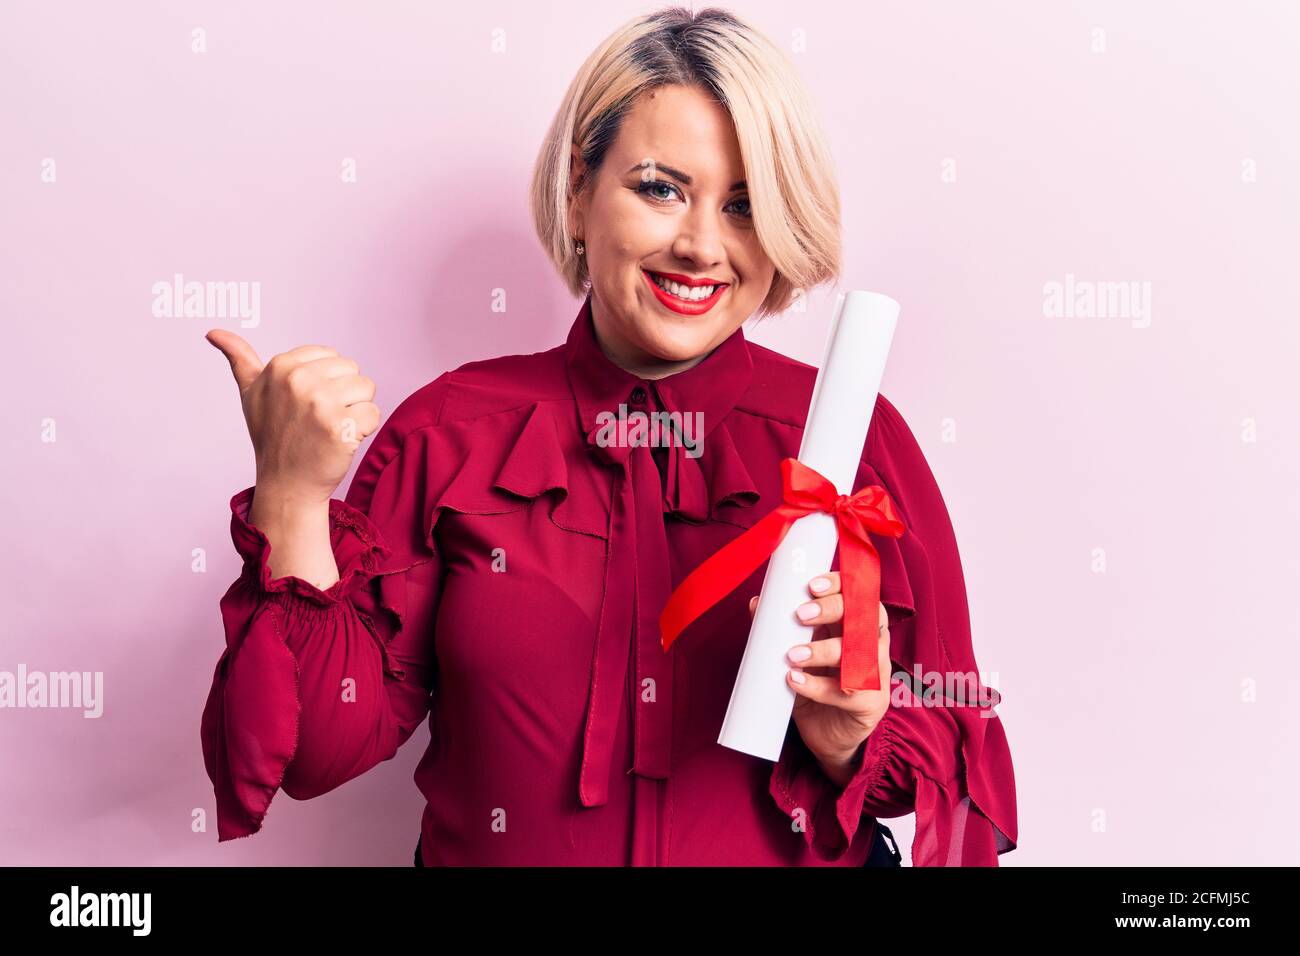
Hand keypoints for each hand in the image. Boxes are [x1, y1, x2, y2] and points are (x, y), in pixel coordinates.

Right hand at [206, 330, 379, 504]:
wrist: (287, 484)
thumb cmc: (272, 437)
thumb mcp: (250, 393)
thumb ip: (239, 359)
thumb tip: (213, 332)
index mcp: (281, 365)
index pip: (333, 356)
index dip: (327, 381)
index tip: (306, 404)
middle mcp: (299, 380)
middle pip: (352, 370)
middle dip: (343, 395)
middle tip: (318, 420)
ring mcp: (319, 403)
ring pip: (366, 389)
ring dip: (355, 411)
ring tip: (329, 429)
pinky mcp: (340, 426)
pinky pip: (373, 413)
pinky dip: (364, 430)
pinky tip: (340, 441)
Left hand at [748, 571, 892, 786]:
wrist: (826, 736)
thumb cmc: (815, 686)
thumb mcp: (798, 654)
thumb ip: (780, 629)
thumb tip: (756, 603)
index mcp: (856, 625)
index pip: (860, 592)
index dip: (840, 584)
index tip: (811, 586)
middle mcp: (872, 644)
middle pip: (867, 614)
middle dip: (832, 609)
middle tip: (800, 615)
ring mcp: (876, 673)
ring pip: (862, 652)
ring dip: (824, 650)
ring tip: (792, 656)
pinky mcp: (872, 703)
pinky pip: (849, 691)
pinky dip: (818, 686)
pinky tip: (795, 682)